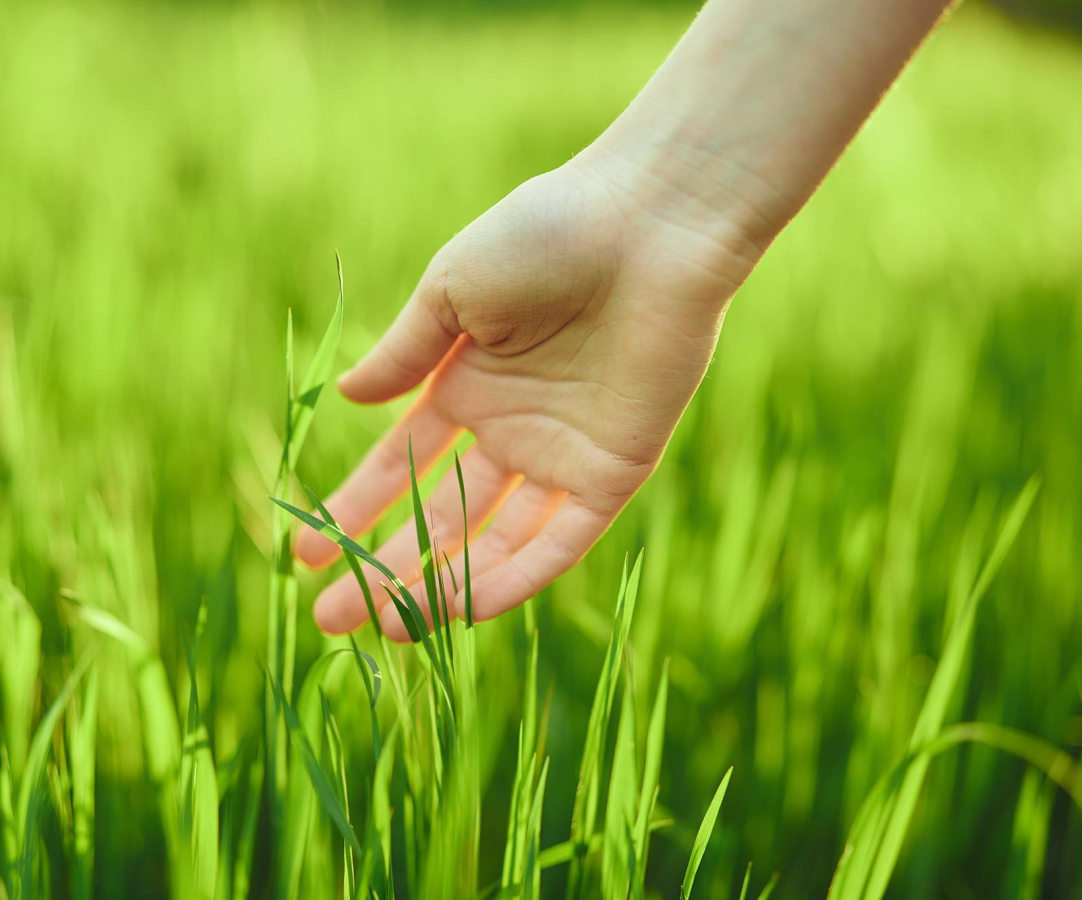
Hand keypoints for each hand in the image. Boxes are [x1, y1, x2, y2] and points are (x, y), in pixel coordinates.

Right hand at [295, 151, 759, 639]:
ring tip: (388, 628)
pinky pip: (560, 539)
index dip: (356, 508)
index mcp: (468, 382)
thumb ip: (406, 353)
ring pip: (495, 539)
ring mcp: (562, 455)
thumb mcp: (454, 288)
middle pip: (440, 515)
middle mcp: (512, 428)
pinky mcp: (614, 471)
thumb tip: (349, 399)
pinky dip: (517, 576)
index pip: (403, 465)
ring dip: (443, 585)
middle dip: (386, 565)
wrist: (647, 224)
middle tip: (330, 618)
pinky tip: (463, 610)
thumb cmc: (547, 235)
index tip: (308, 553)